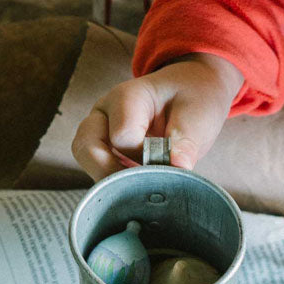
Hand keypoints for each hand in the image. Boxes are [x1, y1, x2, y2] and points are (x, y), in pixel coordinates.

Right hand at [71, 53, 243, 178]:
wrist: (192, 93)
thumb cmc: (193, 101)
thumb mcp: (198, 116)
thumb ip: (186, 141)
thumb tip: (178, 167)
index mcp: (126, 97)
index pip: (122, 137)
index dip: (146, 158)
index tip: (171, 164)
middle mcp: (105, 112)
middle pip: (86, 148)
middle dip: (115, 175)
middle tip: (149, 189)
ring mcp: (101, 131)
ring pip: (86, 161)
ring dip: (113, 182)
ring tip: (145, 190)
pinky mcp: (106, 149)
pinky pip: (98, 170)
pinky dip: (117, 184)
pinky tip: (141, 190)